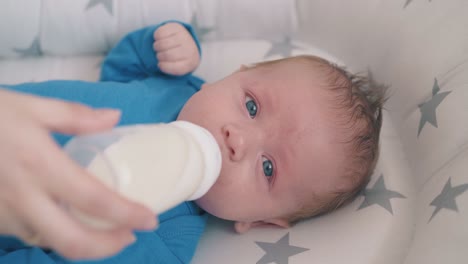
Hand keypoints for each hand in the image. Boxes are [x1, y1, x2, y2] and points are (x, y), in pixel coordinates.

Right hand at [0, 90, 156, 259]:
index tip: (150, 219)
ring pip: (50, 241)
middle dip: (108, 246)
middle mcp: (23, 197)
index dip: (127, 214)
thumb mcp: (31, 106)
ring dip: (82, 242)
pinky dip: (56, 233)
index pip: (94, 199)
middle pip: (72, 240)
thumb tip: (115, 118)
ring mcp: (5, 213)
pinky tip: (68, 219)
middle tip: (130, 236)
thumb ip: (76, 116)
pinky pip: (30, 234)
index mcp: (40, 164)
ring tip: (105, 229)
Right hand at [153, 22, 200, 75]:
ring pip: (163, 44)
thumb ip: (171, 69)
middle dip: (159, 56)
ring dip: (156, 46)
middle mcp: (189, 49)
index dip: (163, 67)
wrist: (186, 41)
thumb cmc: (179, 58)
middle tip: (159, 54)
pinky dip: (156, 36)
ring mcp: (184, 37)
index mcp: (190, 62)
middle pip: (168, 55)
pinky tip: (159, 38)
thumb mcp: (178, 66)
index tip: (160, 64)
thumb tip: (159, 64)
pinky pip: (160, 32)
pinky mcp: (177, 27)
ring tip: (158, 47)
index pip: (175, 68)